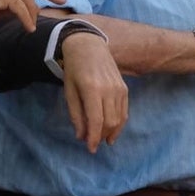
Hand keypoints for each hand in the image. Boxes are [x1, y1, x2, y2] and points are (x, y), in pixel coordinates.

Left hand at [60, 32, 127, 152]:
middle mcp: (108, 89)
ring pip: (119, 119)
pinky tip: (112, 130)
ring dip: (112, 132)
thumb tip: (82, 136)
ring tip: (103, 139)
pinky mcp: (124, 88)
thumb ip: (76, 115)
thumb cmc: (74, 69)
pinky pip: (124, 110)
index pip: (96, 121)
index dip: (93, 138)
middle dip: (101, 136)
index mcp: (92, 89)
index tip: (90, 149)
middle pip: (109, 122)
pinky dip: (119, 123)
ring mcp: (119, 88)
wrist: (89, 46)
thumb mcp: (69, 91)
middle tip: (93, 143)